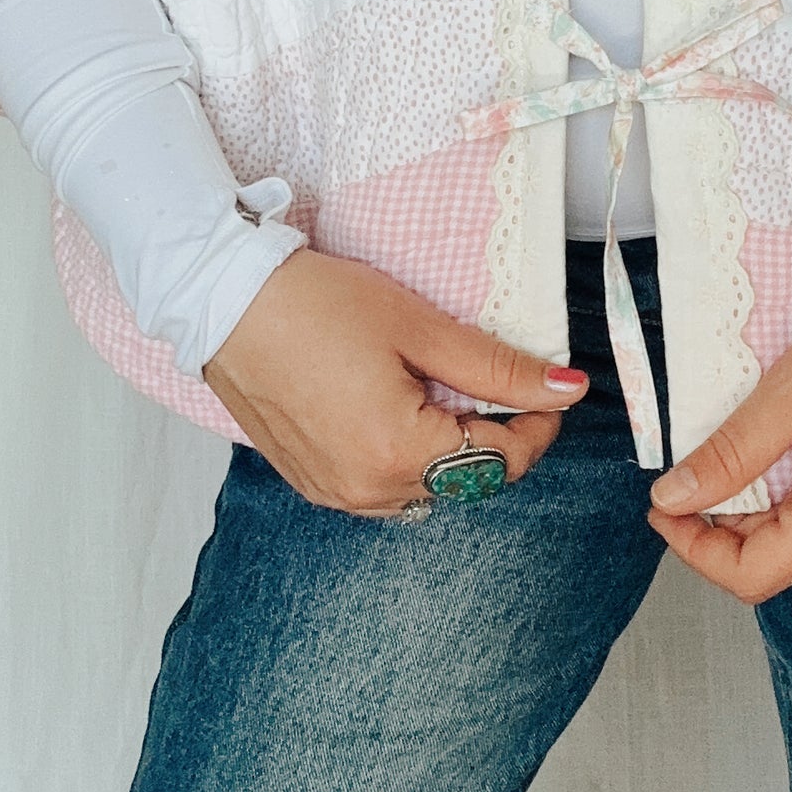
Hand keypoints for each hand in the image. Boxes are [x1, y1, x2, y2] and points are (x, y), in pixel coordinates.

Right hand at [202, 247, 588, 514]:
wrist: (225, 300)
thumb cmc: (317, 304)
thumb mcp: (421, 328)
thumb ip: (497, 369)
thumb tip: (566, 390)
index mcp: (397, 452)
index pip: (501, 463)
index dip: (536, 426)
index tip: (546, 391)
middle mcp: (365, 488)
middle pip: (465, 483)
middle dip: (493, 438)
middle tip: (491, 382)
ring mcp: (334, 491)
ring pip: (425, 489)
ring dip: (448, 452)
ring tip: (438, 391)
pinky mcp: (311, 481)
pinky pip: (382, 486)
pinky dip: (405, 457)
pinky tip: (396, 409)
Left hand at [646, 288, 791, 603]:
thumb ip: (729, 454)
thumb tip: (672, 497)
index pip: (750, 576)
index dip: (692, 549)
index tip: (662, 503)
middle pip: (769, 559)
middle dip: (716, 524)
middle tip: (689, 463)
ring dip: (748, 504)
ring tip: (733, 444)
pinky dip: (781, 490)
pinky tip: (772, 444)